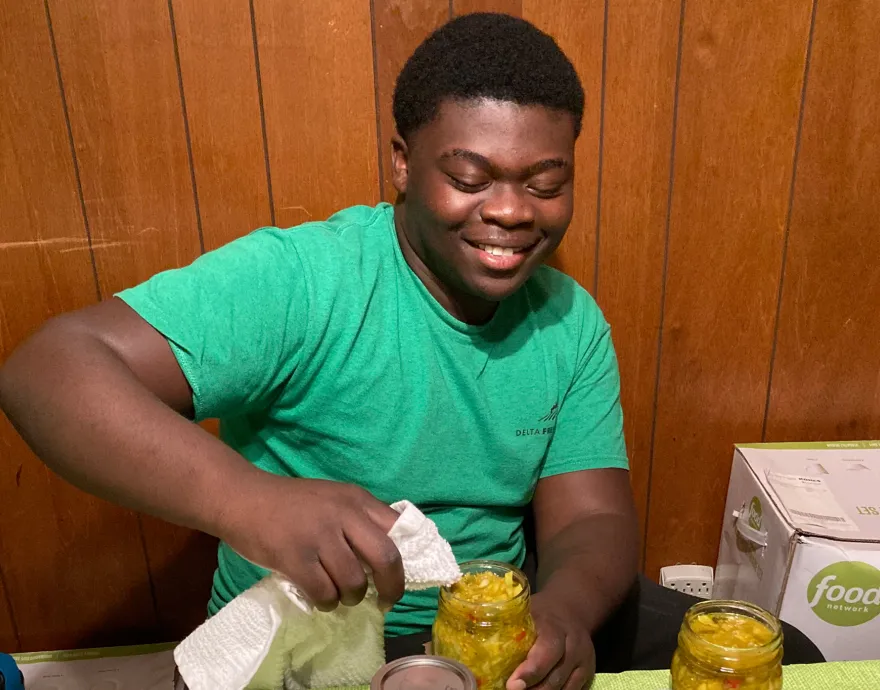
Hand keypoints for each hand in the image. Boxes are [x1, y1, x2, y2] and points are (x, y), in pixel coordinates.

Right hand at [218, 474, 402, 610]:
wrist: (241, 498)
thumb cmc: (288, 504)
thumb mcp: (331, 500)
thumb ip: (357, 521)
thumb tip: (386, 559)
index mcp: (355, 499)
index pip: (398, 528)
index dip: (406, 558)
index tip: (401, 578)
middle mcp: (343, 514)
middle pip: (386, 558)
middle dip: (391, 587)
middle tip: (385, 602)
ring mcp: (319, 535)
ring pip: (354, 582)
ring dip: (350, 598)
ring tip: (339, 596)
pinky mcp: (294, 557)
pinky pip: (324, 593)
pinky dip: (326, 602)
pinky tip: (319, 598)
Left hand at [507, 592, 595, 689]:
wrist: (571, 608)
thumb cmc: (540, 613)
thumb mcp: (525, 611)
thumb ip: (510, 628)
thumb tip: (476, 643)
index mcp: (553, 627)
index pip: (544, 653)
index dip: (529, 672)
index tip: (512, 685)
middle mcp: (573, 644)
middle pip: (555, 676)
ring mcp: (583, 660)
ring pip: (564, 688)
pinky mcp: (588, 671)